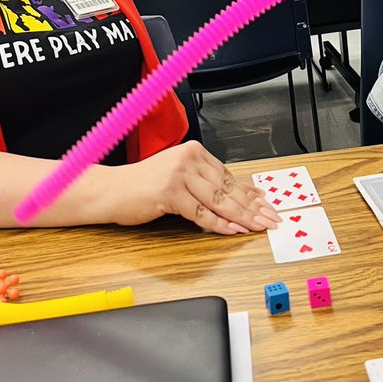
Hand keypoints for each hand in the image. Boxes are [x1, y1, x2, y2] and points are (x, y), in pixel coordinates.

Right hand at [109, 141, 280, 233]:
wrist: (111, 190)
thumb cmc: (144, 186)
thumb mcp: (180, 178)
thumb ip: (208, 184)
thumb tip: (244, 194)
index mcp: (194, 151)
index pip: (229, 176)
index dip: (250, 194)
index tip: (267, 205)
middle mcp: (188, 159)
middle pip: (227, 189)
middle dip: (252, 207)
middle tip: (271, 219)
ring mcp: (178, 174)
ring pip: (218, 201)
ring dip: (241, 217)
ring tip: (257, 227)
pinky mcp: (169, 192)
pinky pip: (200, 213)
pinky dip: (219, 224)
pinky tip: (233, 230)